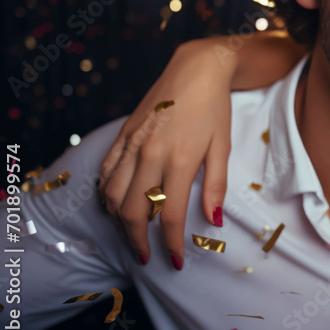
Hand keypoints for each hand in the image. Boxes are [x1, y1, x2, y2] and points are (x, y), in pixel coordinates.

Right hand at [99, 40, 233, 268]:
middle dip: (139, 240)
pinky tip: (117, 205)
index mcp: (181, 159)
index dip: (170, 243)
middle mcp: (151, 153)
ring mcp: (132, 143)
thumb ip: (217, 186)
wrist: (196, 69)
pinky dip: (108, 194)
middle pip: (135, 211)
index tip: (172, 260)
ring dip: (120, 221)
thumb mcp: (223, 147)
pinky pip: (106, 172)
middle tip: (147, 256)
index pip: (170, 215)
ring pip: (113, 195)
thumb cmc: (215, 108)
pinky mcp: (122, 135)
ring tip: (133, 234)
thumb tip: (213, 222)